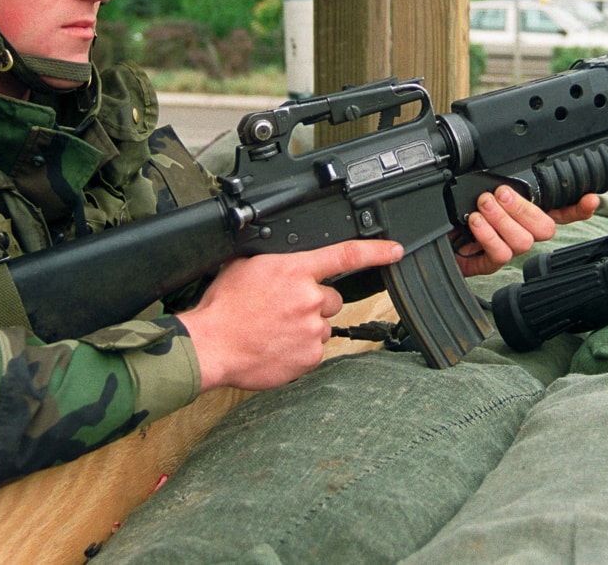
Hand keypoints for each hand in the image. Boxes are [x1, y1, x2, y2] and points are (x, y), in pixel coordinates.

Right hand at [179, 239, 402, 392]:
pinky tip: (276, 346)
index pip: (346, 255)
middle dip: (313, 303)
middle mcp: (309, 298)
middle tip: (283, 309)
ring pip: (321, 326)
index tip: (396, 250)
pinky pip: (313, 350)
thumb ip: (277, 261)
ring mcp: (312, 330)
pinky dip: (299, 350)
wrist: (211, 345)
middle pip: (331, 298)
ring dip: (305, 328)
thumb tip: (286, 260)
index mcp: (295, 270)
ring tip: (274, 330)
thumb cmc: (223, 307)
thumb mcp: (245, 266)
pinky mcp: (309, 357)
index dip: (377, 251)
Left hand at [455, 187, 600, 276]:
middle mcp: (520, 231)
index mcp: (522, 211)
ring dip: (502, 220)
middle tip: (500, 194)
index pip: (560, 211)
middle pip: (545, 228)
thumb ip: (499, 184)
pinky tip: (475, 223)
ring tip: (482, 207)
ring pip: (524, 241)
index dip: (578, 208)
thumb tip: (509, 179)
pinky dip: (487, 235)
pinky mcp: (490, 264)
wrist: (427, 233)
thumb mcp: (476, 189)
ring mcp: (507, 249)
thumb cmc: (452, 210)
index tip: (590, 199)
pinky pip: (501, 254)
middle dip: (523, 208)